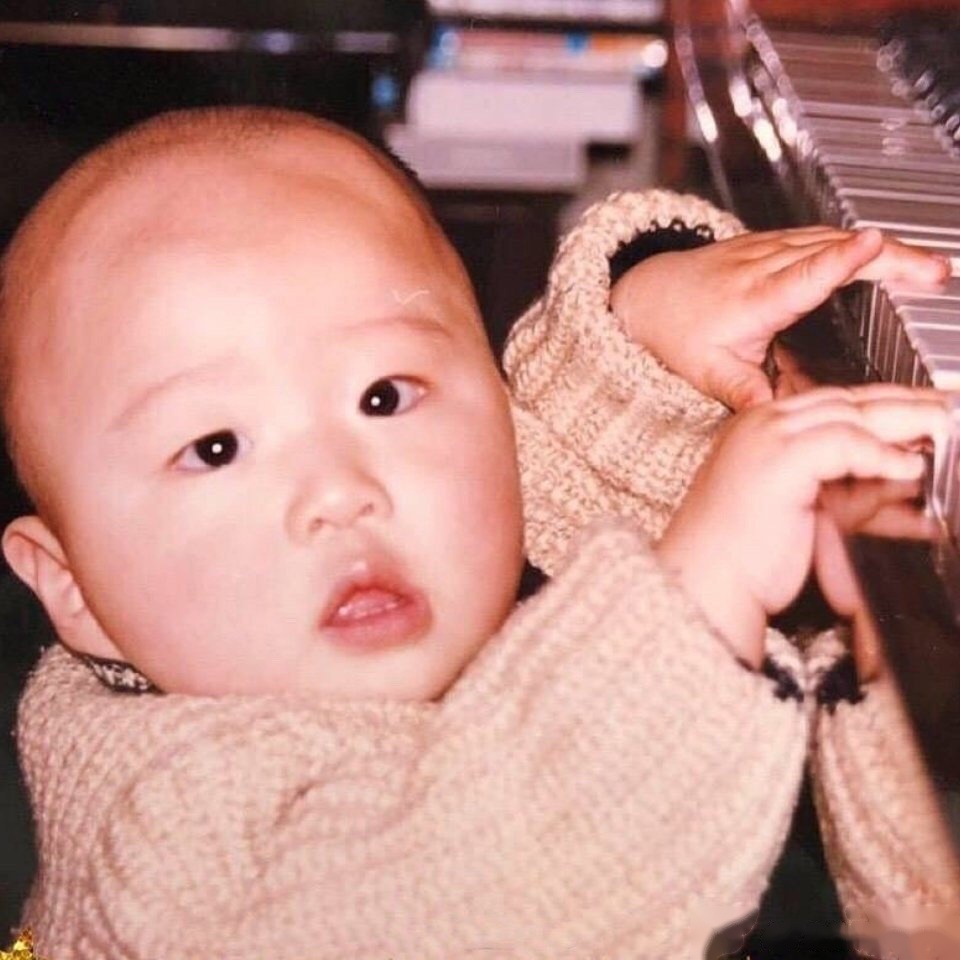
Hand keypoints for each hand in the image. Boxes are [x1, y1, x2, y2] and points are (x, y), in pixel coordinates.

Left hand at [610, 227, 948, 410]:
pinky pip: (821, 236)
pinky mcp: (774, 244)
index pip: (801, 276)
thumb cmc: (677, 333)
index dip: (839, 261)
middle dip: (887, 256)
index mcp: (752, 300)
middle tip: (935, 272)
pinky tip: (891, 252)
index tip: (873, 245)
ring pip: (831, 237)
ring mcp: (769, 249)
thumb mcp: (706, 372)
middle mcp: (762, 267)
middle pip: (831, 251)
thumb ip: (743, 393)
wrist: (648, 296)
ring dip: (883, 249)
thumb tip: (773, 417)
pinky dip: (858, 243)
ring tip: (929, 266)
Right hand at [654, 385, 947, 666]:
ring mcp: (767, 437)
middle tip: (946, 405)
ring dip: (906, 421)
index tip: (923, 409)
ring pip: (851, 415)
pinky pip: (845, 443)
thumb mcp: (799, 507)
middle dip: (904, 401)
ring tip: (944, 427)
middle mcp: (761, 424)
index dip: (883, 404)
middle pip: (847, 400)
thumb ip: (837, 483)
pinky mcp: (778, 459)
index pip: (833, 404)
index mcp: (759, 429)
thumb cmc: (742, 556)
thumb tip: (898, 473)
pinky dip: (881, 454)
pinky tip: (909, 467)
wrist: (705, 580)